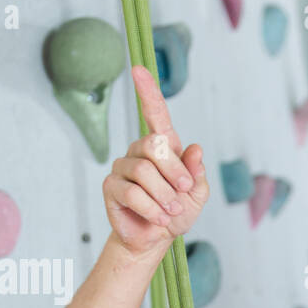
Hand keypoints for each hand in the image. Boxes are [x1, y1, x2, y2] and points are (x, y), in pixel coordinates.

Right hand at [103, 65, 209, 257]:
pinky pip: (132, 193)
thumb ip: (196, 172)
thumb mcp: (196, 193)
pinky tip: (159, 219)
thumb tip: (195, 150)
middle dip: (175, 172)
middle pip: (155, 146)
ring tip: (172, 211)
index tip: (138, 69)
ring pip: (144, 172)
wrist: (156, 239)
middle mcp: (140, 151)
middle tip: (184, 192)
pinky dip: (151, 209)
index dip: (148, 92)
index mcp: (164, 147)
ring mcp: (123, 167)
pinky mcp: (111, 186)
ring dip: (165, 196)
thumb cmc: (177, 212)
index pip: (155, 115)